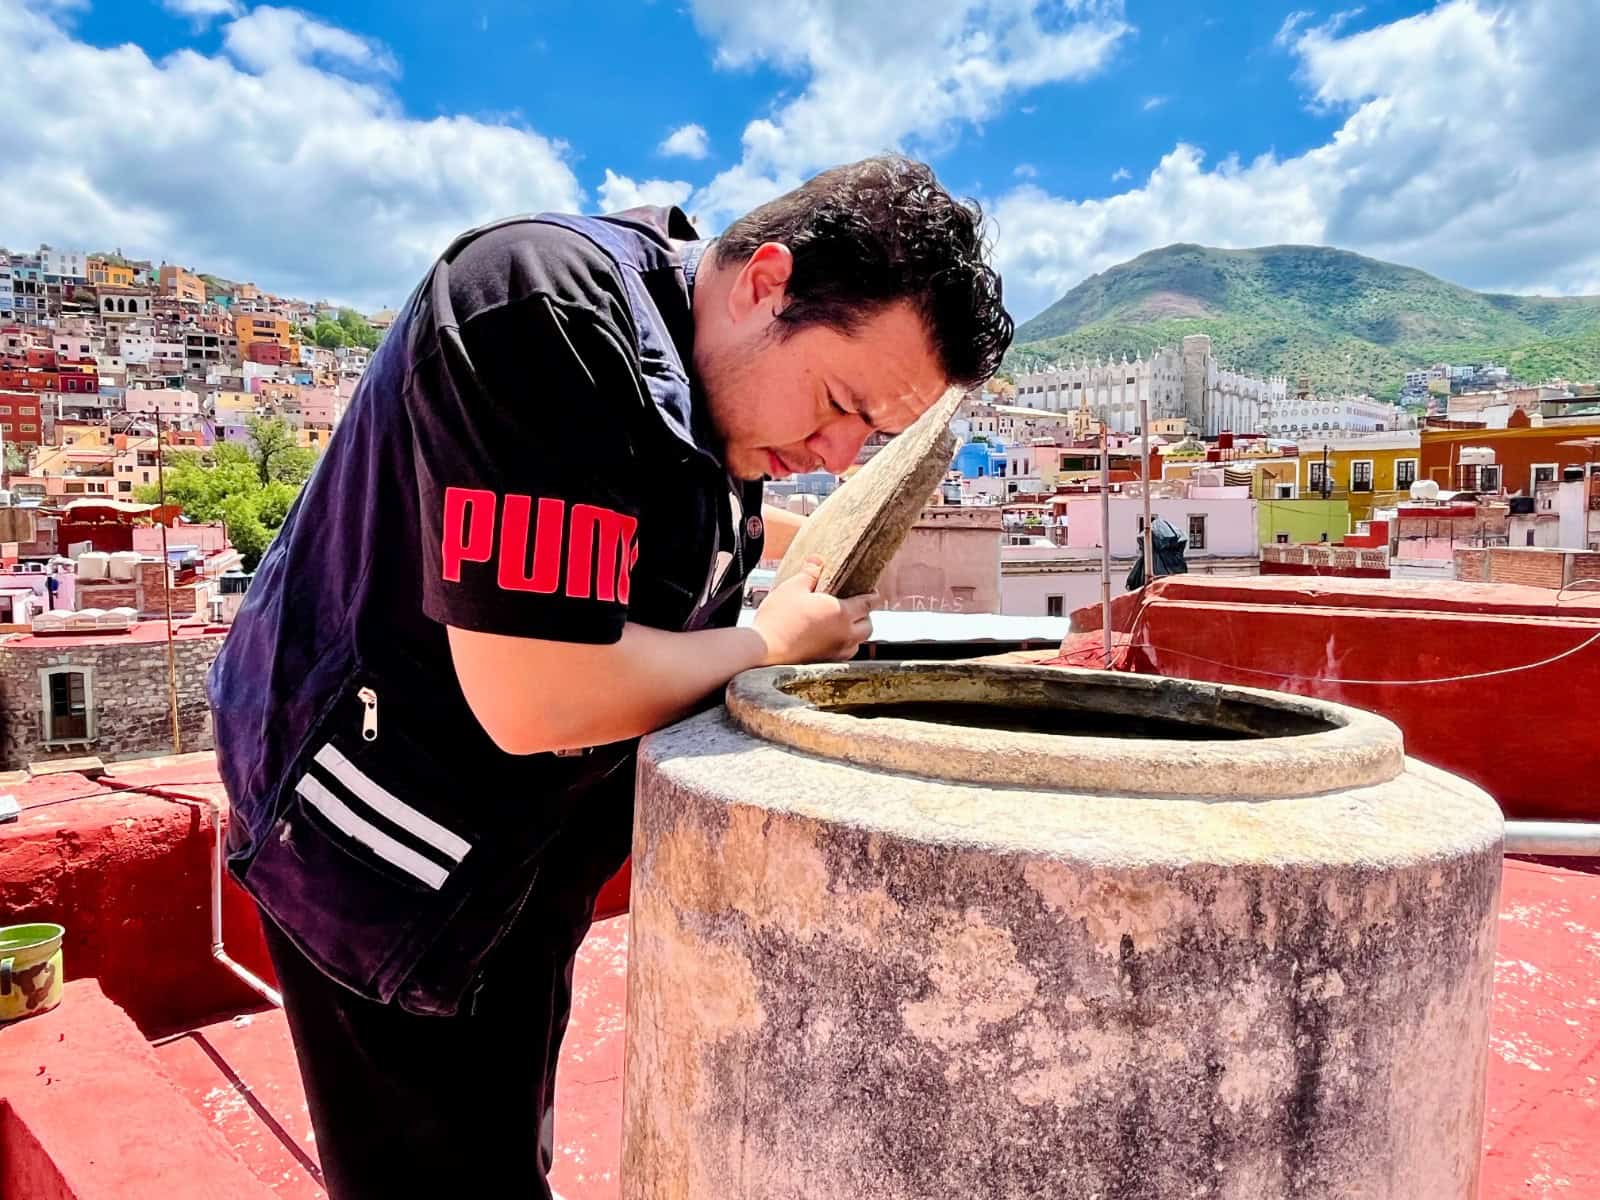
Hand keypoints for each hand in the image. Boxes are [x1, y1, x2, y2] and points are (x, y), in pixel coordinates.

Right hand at [752, 558, 876, 665]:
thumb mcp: (793, 587)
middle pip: (868, 626)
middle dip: (866, 616)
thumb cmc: (778, 618)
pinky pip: (845, 653)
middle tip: (857, 608)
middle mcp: (844, 634)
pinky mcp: (826, 661)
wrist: (764, 649)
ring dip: (856, 632)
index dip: (872, 597)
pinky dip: (845, 645)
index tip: (873, 593)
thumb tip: (817, 562)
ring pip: (858, 642)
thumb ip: (809, 574)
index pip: (867, 604)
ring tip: (845, 624)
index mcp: (841, 613)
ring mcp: (836, 651)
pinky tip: (832, 638)